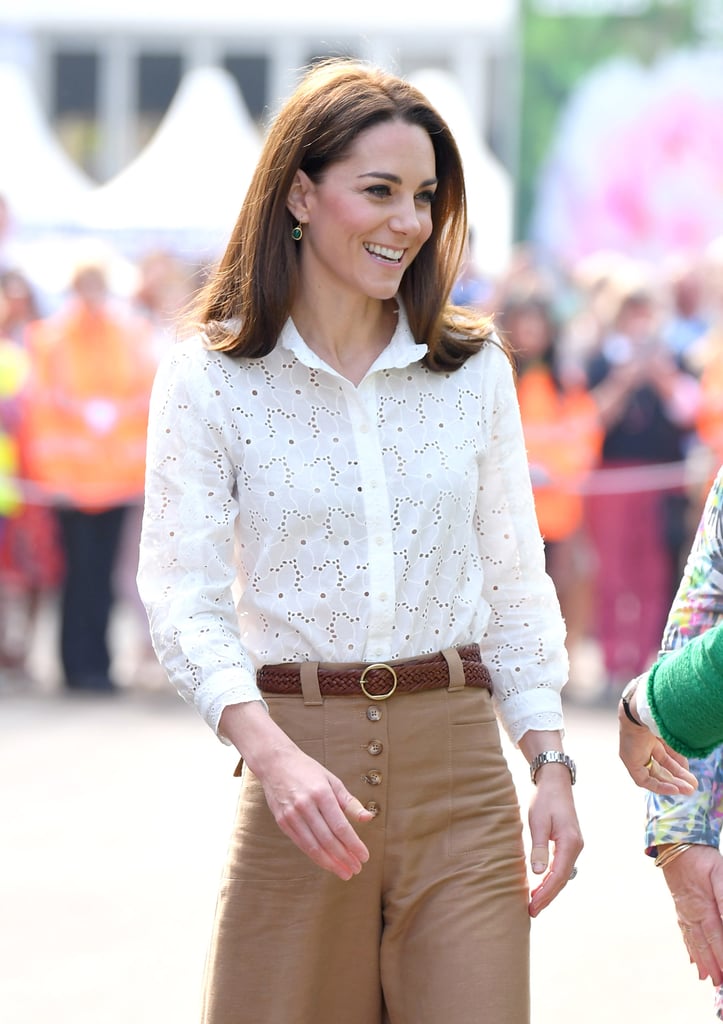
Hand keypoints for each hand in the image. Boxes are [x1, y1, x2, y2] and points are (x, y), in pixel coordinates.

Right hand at [258, 742, 374, 879]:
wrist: (275, 763)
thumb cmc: (308, 771)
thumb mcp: (332, 781)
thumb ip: (350, 802)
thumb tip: (368, 819)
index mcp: (321, 793)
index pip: (340, 826)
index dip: (354, 844)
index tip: (365, 856)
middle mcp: (305, 805)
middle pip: (328, 839)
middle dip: (344, 857)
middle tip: (357, 869)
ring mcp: (292, 815)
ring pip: (314, 846)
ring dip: (331, 863)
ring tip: (344, 872)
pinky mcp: (282, 822)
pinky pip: (301, 844)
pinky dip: (315, 856)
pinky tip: (327, 863)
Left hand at [526, 770, 583, 917]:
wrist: (555, 782)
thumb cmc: (545, 800)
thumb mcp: (537, 822)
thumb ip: (539, 847)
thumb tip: (538, 873)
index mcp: (570, 843)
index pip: (557, 876)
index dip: (545, 894)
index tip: (532, 907)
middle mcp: (576, 847)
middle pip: (562, 880)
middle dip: (547, 897)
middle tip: (531, 912)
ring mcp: (575, 846)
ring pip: (563, 875)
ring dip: (550, 889)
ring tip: (534, 903)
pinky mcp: (569, 844)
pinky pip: (562, 867)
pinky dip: (552, 878)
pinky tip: (541, 885)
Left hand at [618, 702, 697, 794]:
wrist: (642, 714)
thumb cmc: (657, 722)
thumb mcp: (672, 740)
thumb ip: (678, 754)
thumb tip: (686, 769)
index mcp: (650, 738)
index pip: (664, 757)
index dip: (677, 767)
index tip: (690, 775)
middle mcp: (642, 748)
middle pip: (661, 768)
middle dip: (678, 778)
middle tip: (692, 787)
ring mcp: (635, 756)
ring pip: (655, 775)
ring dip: (672, 784)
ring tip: (689, 790)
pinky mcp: (630, 763)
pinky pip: (644, 780)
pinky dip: (659, 786)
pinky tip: (674, 789)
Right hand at [663, 844, 722, 984]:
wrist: (676, 844)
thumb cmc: (702, 857)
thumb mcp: (720, 874)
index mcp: (703, 907)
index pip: (716, 938)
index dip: (722, 958)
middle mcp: (691, 913)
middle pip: (704, 944)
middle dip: (713, 966)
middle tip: (719, 986)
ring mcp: (684, 910)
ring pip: (693, 940)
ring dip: (701, 960)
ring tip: (707, 978)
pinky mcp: (680, 906)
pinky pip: (684, 931)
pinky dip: (689, 947)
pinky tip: (692, 957)